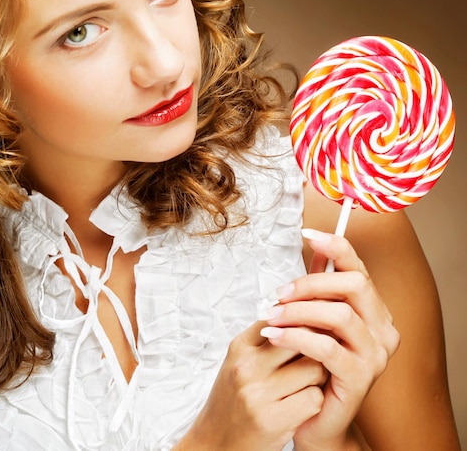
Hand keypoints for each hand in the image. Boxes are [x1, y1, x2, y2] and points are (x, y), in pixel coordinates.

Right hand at [175, 321, 326, 450]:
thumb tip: (299, 311)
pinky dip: (315, 402)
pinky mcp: (273, 420)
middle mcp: (246, 367)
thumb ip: (264, 338)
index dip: (302, 322)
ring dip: (318, 377)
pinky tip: (303, 405)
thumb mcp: (239, 361)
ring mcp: (258, 393)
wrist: (216, 442)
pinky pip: (314, 399)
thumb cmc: (234, 399)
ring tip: (308, 383)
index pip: (281, 317)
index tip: (313, 329)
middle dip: (316, 347)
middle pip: (303, 339)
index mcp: (240, 347)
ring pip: (315, 369)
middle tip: (320, 356)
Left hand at [260, 229, 399, 450]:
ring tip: (270, 315)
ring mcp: (375, 355)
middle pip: (354, 284)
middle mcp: (382, 329)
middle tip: (278, 293)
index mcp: (373, 310)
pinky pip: (327, 347)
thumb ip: (318, 287)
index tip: (308, 234)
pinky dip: (296, 336)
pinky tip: (273, 335)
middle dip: (310, 282)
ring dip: (298, 310)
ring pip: (340, 314)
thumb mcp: (314, 320)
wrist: (316, 418)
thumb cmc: (313, 365)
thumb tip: (314, 247)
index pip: (359, 268)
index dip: (335, 246)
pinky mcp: (360, 378)